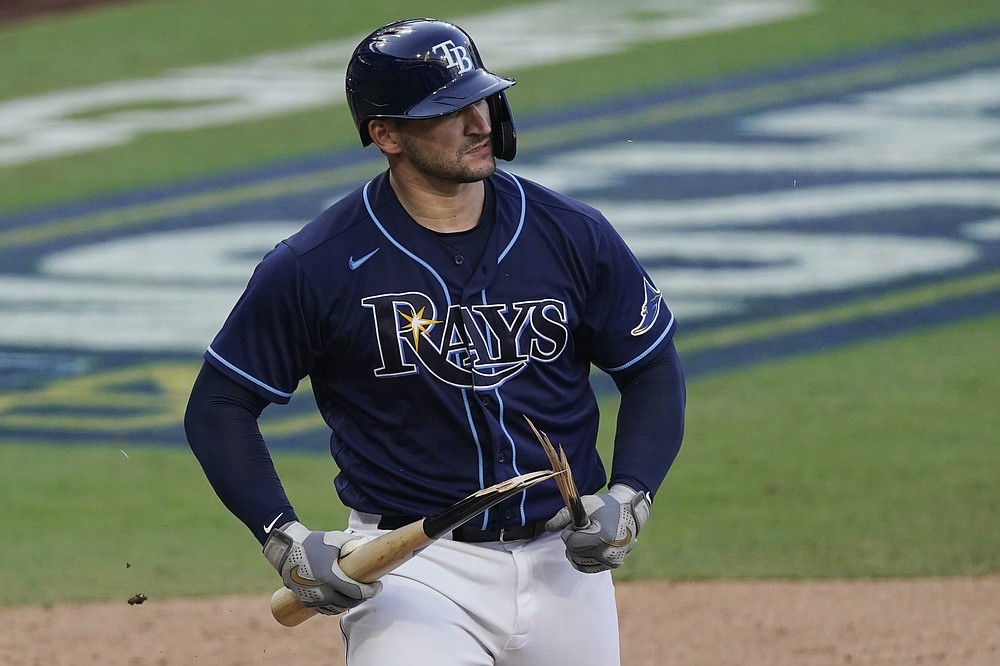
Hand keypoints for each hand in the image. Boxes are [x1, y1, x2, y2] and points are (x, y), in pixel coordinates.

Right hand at [262, 521, 381, 614]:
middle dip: (363, 597)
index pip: (356, 591)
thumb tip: (367, 543)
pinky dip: (336, 606)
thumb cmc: (312, 542)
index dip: (370, 591)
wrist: (286, 550)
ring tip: (358, 594)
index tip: (378, 586)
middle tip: (371, 590)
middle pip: (349, 602)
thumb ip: (352, 542)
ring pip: (337, 607)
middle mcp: (321, 590)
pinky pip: (325, 609)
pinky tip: (343, 600)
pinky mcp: (305, 600)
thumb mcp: (335, 539)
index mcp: (330, 576)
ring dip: (350, 603)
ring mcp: (312, 597)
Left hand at [545, 484, 650, 572]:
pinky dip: (583, 558)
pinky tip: (589, 546)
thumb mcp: (585, 505)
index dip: (570, 532)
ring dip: (577, 550)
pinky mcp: (613, 564)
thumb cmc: (606, 506)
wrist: (630, 512)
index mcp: (603, 537)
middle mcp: (609, 553)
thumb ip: (564, 516)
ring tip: (588, 536)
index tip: (577, 525)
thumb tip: (548, 527)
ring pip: (579, 563)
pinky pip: (588, 567)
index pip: (572, 543)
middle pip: (574, 554)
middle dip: (574, 541)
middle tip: (584, 529)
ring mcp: (612, 560)